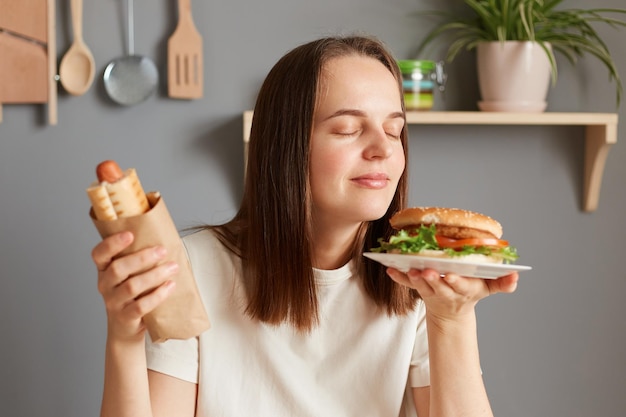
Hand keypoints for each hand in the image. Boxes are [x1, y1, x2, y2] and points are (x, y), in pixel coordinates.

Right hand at [91, 231, 177, 341]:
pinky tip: (170, 286)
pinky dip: (157, 295)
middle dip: (142, 258)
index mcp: (104, 270)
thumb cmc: (132, 295)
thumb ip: (139, 259)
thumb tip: (164, 236)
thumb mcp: (130, 275)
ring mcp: (113, 302)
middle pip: (118, 269)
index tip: (130, 234)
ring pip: (131, 286)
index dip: (112, 243)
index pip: (99, 254)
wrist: (125, 329)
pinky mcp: (125, 317)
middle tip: (162, 251)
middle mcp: (105, 285)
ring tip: (173, 267)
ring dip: (154, 275)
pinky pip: (141, 306)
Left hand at [386, 267, 517, 319]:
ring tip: (408, 269)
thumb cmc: (471, 291)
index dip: (456, 281)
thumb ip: (502, 283)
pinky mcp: (419, 289)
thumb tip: (516, 275)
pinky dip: (398, 277)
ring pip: (422, 285)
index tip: (451, 275)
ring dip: (414, 277)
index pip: (460, 285)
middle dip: (432, 278)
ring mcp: (431, 291)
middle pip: (438, 285)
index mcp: (464, 289)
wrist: (452, 311)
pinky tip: (389, 268)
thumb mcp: (489, 288)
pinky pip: (406, 283)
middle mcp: (446, 291)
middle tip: (425, 270)